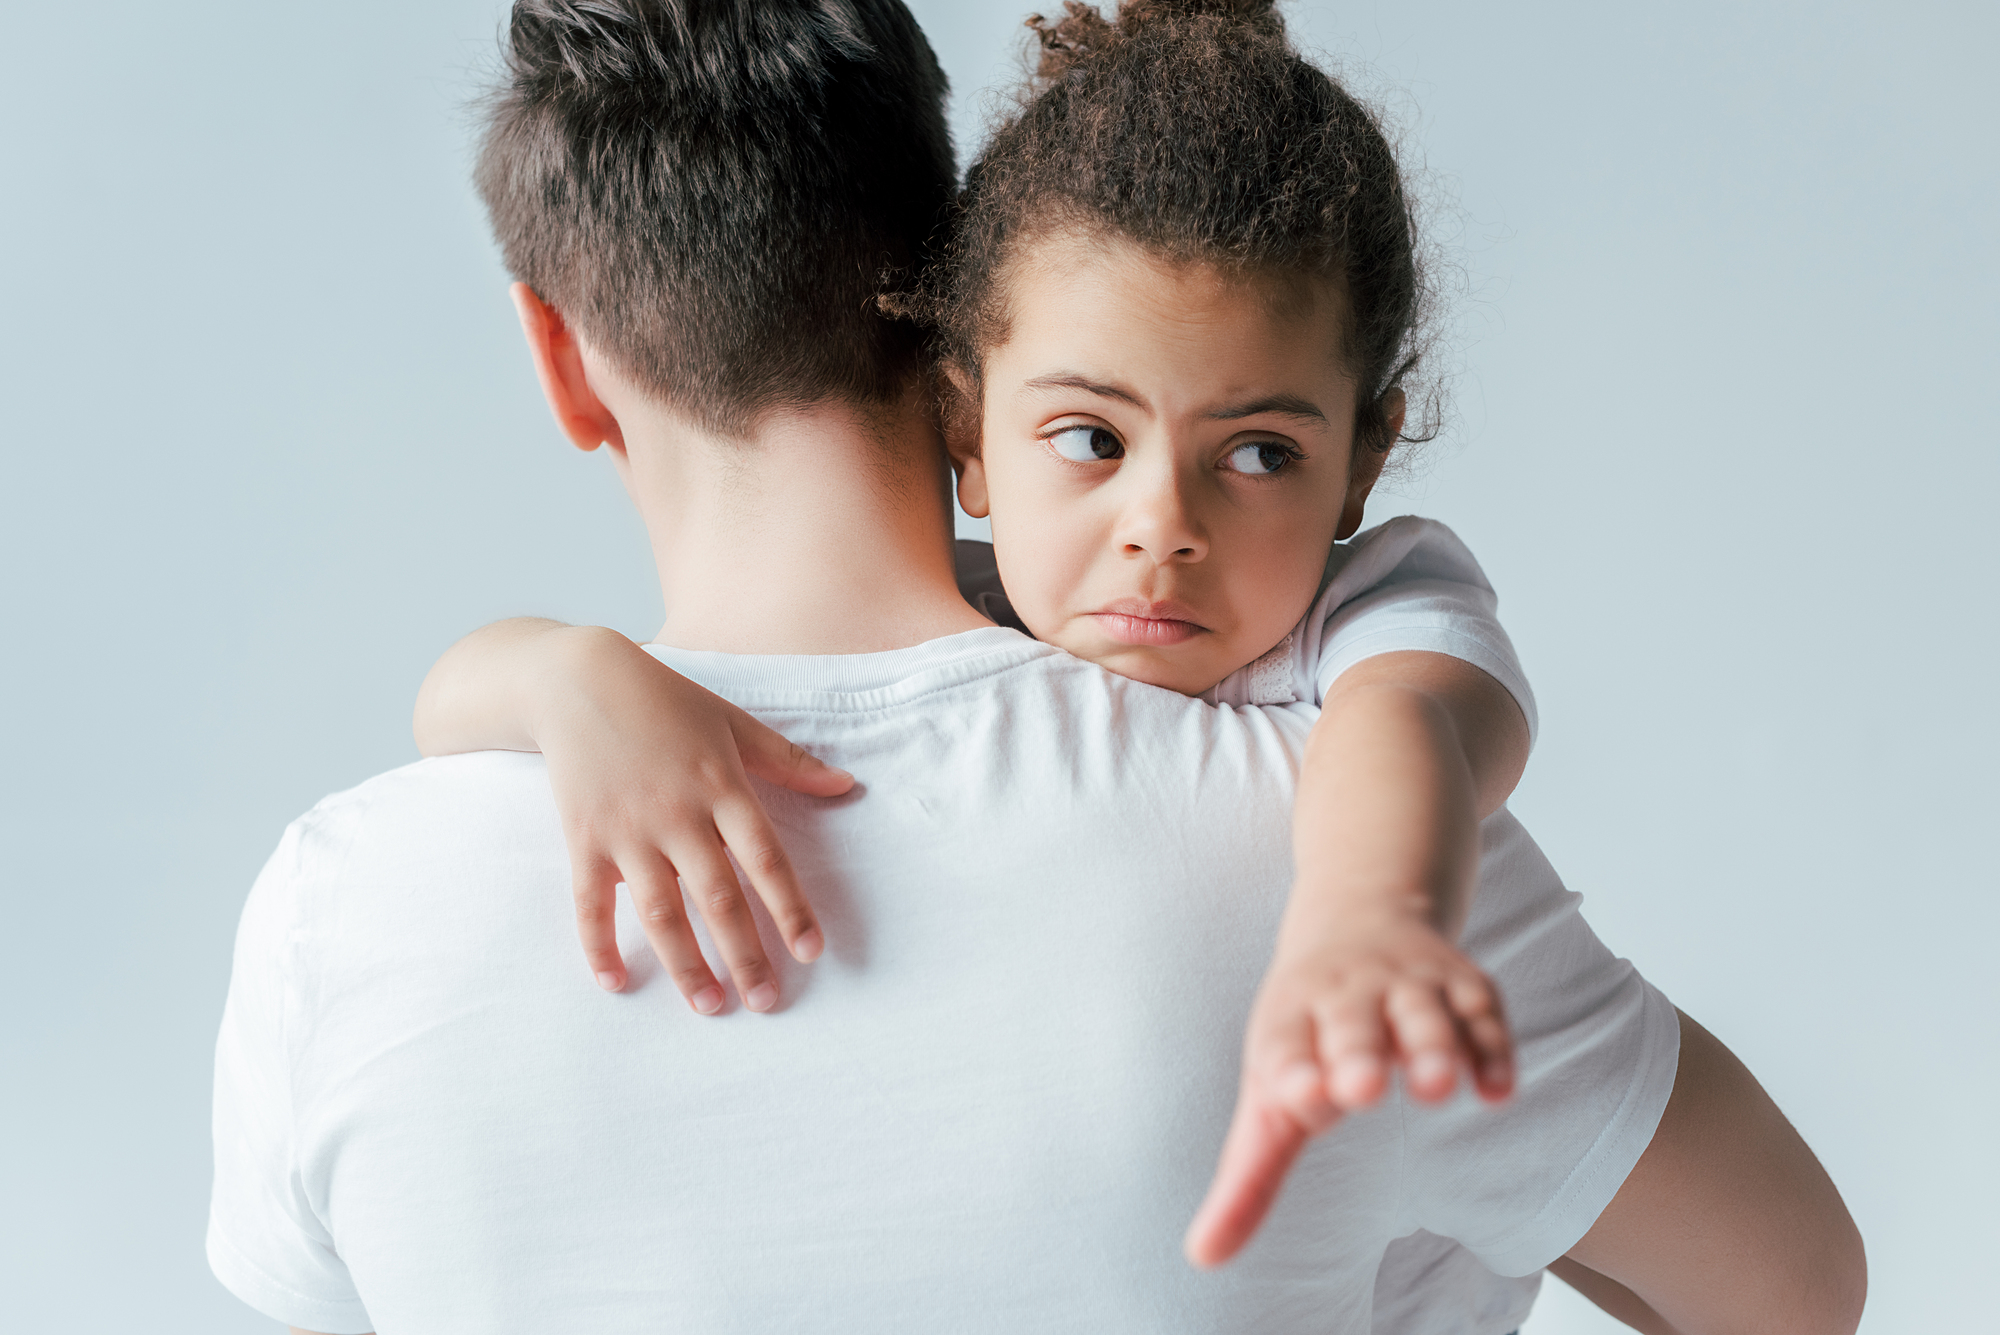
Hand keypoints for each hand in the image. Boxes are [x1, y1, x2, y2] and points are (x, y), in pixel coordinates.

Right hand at [536, 629, 854, 1011]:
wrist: (576, 681)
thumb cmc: (665, 702)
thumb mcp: (734, 724)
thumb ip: (789, 762)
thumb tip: (848, 786)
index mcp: (721, 786)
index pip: (765, 859)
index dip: (790, 907)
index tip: (810, 952)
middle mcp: (677, 815)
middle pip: (718, 898)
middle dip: (745, 955)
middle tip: (766, 1002)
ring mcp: (627, 831)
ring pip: (661, 913)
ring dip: (686, 964)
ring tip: (709, 1006)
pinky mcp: (584, 840)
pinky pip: (591, 904)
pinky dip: (599, 946)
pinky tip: (617, 984)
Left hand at [1184, 906, 1513, 1265]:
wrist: (1357, 919)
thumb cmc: (1306, 1032)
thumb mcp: (1269, 1094)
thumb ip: (1246, 1179)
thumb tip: (1205, 1256)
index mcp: (1289, 1022)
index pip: (1287, 1048)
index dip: (1294, 1074)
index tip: (1300, 1097)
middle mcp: (1346, 995)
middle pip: (1352, 1024)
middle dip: (1357, 1052)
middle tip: (1361, 1087)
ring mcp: (1406, 985)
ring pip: (1421, 1012)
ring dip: (1428, 1045)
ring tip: (1433, 1088)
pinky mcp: (1462, 984)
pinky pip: (1481, 1011)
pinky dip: (1491, 1047)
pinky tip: (1494, 1090)